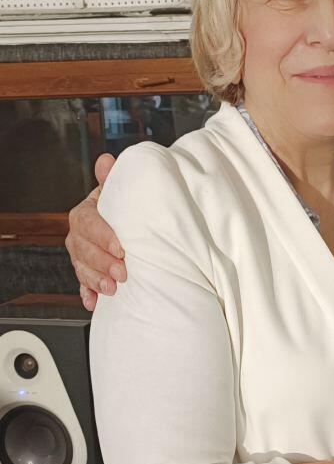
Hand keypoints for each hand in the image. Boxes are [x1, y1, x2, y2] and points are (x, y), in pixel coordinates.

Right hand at [65, 153, 124, 309]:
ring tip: (112, 289)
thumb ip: (113, 178)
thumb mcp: (120, 190)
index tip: (122, 248)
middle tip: (122, 273)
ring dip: (96, 280)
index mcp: (85, 213)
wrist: (126, 221)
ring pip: (81, 268)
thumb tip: (107, 161)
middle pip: (83, 249)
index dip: (104, 237)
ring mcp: (80, 254)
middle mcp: (78, 234)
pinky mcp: (86, 271)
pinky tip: (94, 302)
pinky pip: (83, 284)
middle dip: (102, 263)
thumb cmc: (123, 204)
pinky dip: (88, 294)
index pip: (89, 223)